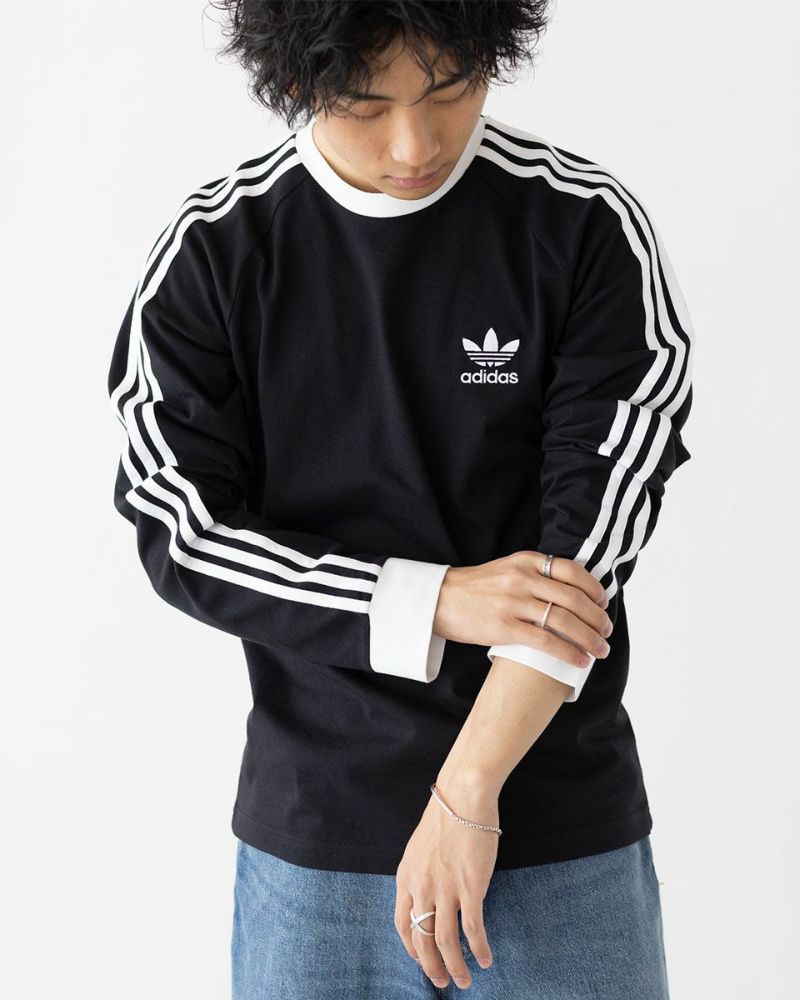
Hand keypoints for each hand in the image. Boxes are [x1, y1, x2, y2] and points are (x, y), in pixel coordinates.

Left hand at [394, 778, 498, 990]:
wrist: (462, 798)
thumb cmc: (446, 819)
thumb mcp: (419, 849)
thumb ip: (420, 875)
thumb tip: (428, 896)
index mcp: (406, 878)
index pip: (402, 924)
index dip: (411, 948)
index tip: (422, 960)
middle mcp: (421, 888)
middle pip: (421, 940)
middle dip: (431, 966)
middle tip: (442, 981)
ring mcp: (445, 890)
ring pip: (445, 941)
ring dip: (455, 966)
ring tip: (464, 981)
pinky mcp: (470, 888)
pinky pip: (472, 929)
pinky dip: (479, 950)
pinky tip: (486, 960)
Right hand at [433, 551, 612, 667]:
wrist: (440, 599)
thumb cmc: (476, 588)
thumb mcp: (507, 569)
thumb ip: (536, 575)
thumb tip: (571, 594)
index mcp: (526, 561)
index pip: (572, 571)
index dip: (593, 589)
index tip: (603, 603)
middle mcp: (522, 578)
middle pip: (574, 599)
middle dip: (597, 618)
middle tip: (606, 632)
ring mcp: (513, 602)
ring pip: (564, 621)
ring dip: (588, 638)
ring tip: (600, 651)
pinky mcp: (504, 626)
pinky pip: (545, 640)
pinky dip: (568, 652)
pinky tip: (579, 660)